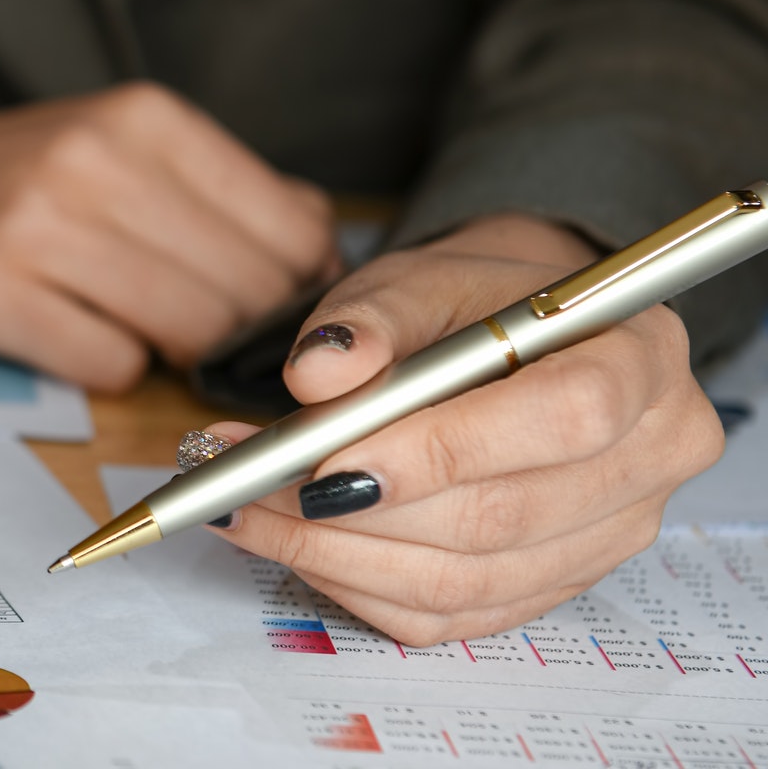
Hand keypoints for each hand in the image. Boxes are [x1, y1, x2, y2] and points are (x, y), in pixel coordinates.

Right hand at [0, 83, 336, 390]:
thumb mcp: (116, 144)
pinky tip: (73, 333)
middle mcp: (92, 159)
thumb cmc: (6, 178)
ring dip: (175, 349)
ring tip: (134, 324)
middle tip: (200, 329)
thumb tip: (326, 238)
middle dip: (239, 327)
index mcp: (142, 115)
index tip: (272, 305)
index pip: (290, 228)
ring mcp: (36, 226)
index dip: (299, 286)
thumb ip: (222, 185)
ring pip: (187, 331)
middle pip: (246, 288)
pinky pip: (109, 366)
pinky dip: (109, 367)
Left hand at [208, 215, 723, 645]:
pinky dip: (357, 585)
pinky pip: (451, 615)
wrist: (512, 337)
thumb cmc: (472, 303)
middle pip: (504, 516)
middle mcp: (650, 458)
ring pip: (467, 579)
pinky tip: (291, 541)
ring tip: (244, 509)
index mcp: (643, 359)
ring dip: (338, 555)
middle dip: (357, 512)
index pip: (564, 419)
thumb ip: (370, 321)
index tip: (326, 462)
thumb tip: (318, 374)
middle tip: (248, 484)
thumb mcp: (418, 279)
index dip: (442, 450)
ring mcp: (610, 536)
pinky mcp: (555, 585)